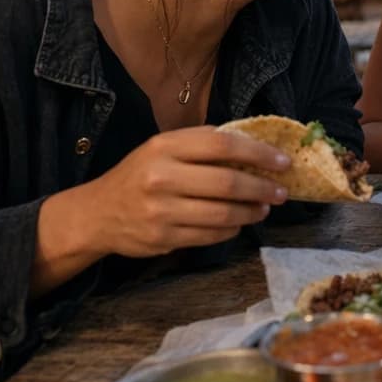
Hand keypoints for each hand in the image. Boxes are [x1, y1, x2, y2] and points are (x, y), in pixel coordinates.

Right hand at [84, 126, 293, 257]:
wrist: (97, 213)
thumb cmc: (140, 174)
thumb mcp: (163, 148)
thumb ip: (202, 144)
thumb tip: (254, 144)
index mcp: (165, 146)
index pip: (223, 144)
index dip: (258, 153)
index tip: (283, 161)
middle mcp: (162, 177)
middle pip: (227, 182)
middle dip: (262, 187)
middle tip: (282, 191)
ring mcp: (161, 210)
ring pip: (222, 213)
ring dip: (252, 211)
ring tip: (265, 207)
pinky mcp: (163, 237)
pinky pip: (210, 235)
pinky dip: (231, 229)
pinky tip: (239, 222)